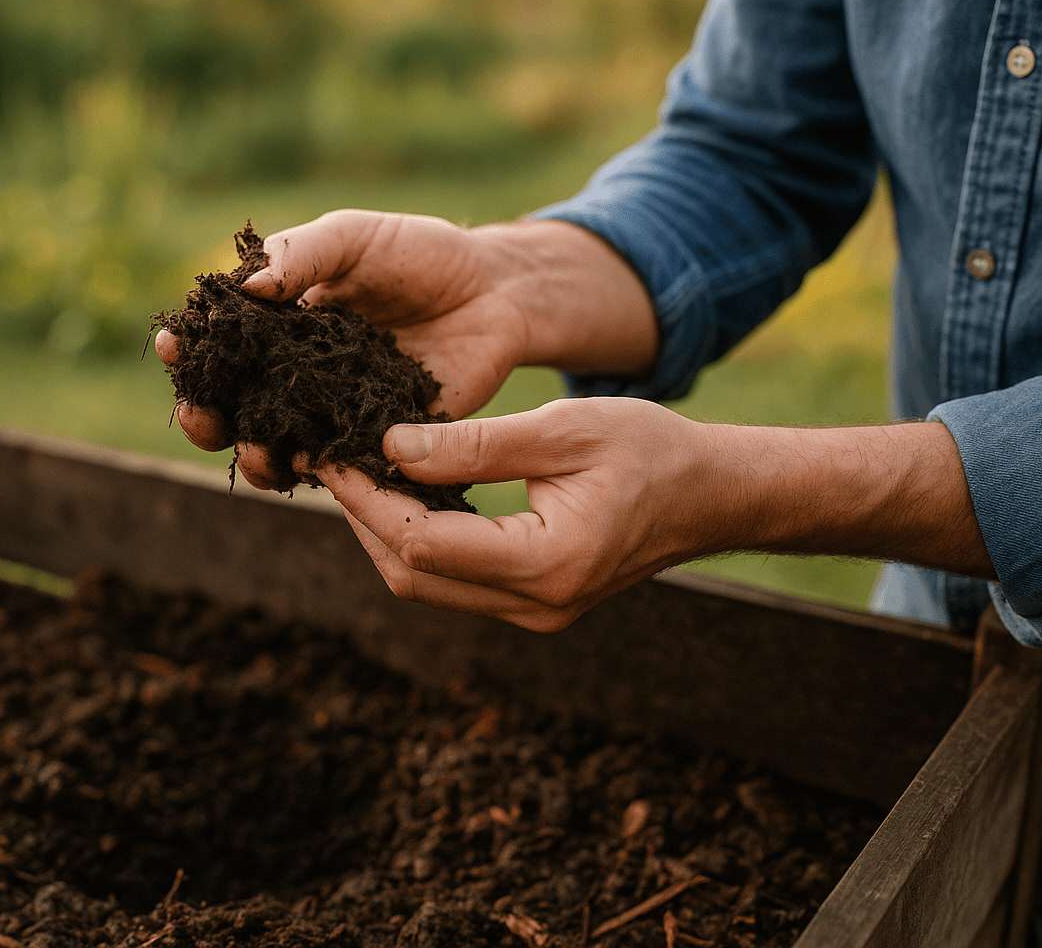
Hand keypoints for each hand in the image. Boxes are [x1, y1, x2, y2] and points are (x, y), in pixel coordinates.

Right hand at [155, 209, 658, 488]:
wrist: (496, 291)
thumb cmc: (419, 254)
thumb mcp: (355, 237)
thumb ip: (302, 253)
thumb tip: (249, 287)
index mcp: (276, 327)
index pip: (217, 346)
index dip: (189, 350)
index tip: (172, 345)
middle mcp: (294, 378)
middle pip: (232, 410)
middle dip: (205, 418)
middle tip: (200, 414)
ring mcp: (333, 415)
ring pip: (277, 450)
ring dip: (255, 457)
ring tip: (256, 450)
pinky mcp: (378, 444)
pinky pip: (343, 468)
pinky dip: (324, 473)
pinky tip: (316, 466)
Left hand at [304, 401, 994, 631]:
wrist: (711, 494)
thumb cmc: (649, 448)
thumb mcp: (563, 429)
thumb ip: (473, 444)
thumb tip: (389, 447)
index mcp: (545, 562)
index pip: (422, 542)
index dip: (367, 500)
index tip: (331, 452)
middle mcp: (536, 605)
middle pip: (413, 574)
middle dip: (363, 518)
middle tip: (330, 459)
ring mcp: (534, 613)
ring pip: (427, 584)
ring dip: (385, 531)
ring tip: (356, 471)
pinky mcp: (533, 604)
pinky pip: (454, 580)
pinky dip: (420, 539)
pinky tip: (403, 491)